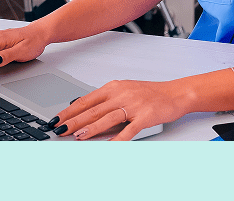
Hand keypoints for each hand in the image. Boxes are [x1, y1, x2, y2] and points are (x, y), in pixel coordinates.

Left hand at [50, 79, 188, 140]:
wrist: (175, 93)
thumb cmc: (150, 93)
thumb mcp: (126, 92)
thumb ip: (107, 102)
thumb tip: (86, 116)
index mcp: (115, 87)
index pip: (87, 100)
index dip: (70, 110)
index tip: (57, 119)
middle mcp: (122, 94)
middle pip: (94, 109)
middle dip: (74, 121)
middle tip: (61, 130)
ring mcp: (134, 105)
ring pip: (108, 118)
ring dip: (91, 128)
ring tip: (78, 136)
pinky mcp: (145, 116)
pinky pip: (129, 130)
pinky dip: (118, 139)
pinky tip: (109, 147)